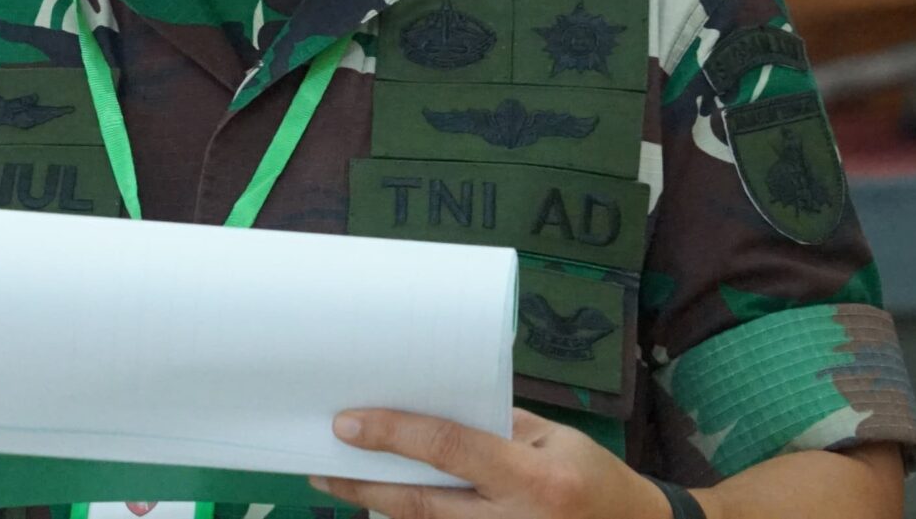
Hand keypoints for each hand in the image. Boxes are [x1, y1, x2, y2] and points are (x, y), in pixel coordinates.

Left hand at [310, 408, 674, 518]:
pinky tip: (380, 503)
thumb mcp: (555, 438)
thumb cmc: (596, 479)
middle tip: (320, 464)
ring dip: (377, 507)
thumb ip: (494, 426)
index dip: (394, 434)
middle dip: (364, 485)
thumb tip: (429, 408)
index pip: (449, 449)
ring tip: (335, 481)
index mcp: (534, 479)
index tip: (347, 423)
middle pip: (421, 506)